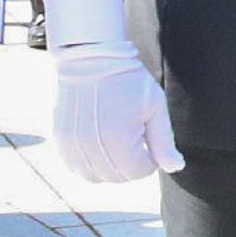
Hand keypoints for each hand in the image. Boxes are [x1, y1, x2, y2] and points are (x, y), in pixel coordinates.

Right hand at [41, 0, 182, 183]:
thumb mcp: (155, 108)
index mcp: (119, 138)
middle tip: (137, 144)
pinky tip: (100, 147)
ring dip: (110, 169)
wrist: (92, 59)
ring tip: (119, 145)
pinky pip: (74, 166)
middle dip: (131, 167)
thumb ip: (164, 141)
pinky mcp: (60, 138)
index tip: (152, 146)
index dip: (150, 162)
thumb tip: (175, 168)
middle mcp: (92, 144)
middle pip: (117, 177)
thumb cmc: (129, 81)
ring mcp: (73, 142)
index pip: (138, 172)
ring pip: (93, 176)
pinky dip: (88, 165)